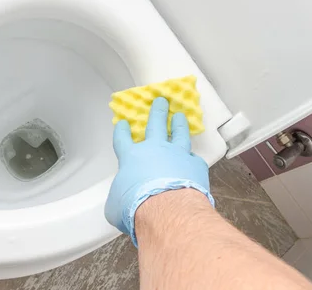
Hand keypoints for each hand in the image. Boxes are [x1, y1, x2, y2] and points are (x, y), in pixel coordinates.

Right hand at [105, 97, 213, 245]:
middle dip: (157, 112)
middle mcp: (155, 151)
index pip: (123, 139)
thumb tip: (120, 203)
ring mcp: (177, 155)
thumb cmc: (135, 207)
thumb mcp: (115, 205)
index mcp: (131, 157)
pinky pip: (195, 158)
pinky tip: (194, 157)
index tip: (124, 123)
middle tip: (160, 102)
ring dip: (179, 124)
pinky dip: (193, 157)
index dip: (122, 131)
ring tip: (179, 116)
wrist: (166, 210)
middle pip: (155, 125)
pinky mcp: (195, 165)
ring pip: (179, 133)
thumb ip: (118, 197)